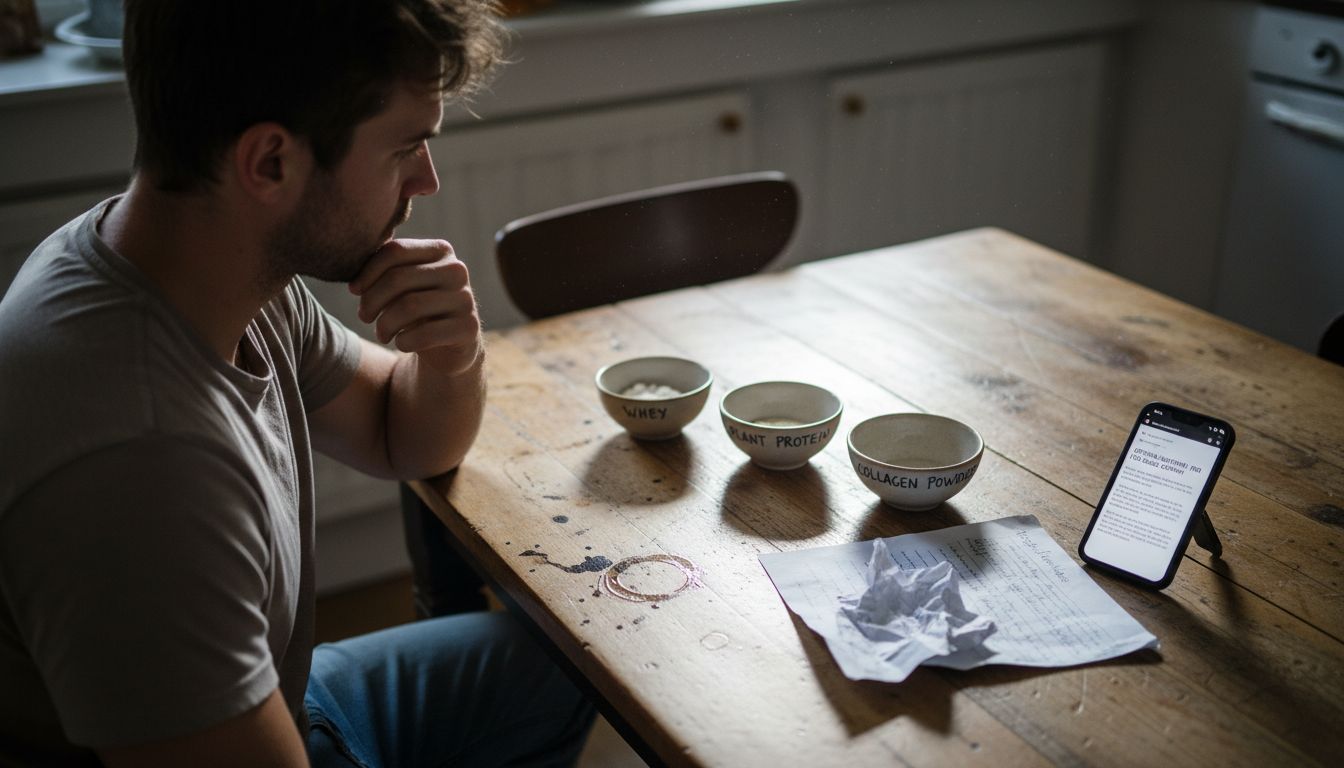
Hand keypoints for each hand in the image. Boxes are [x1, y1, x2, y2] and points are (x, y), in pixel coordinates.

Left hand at [349, 239, 481, 374]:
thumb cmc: (418, 308)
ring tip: (381, 333)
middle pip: (398, 278)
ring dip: (384, 324)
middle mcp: (457, 270)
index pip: (395, 251)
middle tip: (364, 316)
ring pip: (408, 307)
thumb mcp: (403, 285)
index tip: (354, 290)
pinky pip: (423, 334)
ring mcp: (465, 299)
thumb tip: (355, 284)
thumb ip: (384, 271)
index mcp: (441, 250)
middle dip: (371, 300)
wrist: (449, 345)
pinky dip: (403, 342)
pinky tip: (401, 343)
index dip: (367, 272)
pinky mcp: (468, 327)